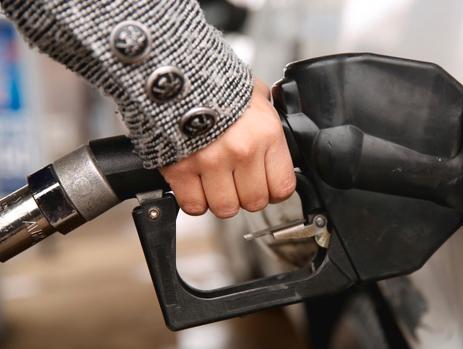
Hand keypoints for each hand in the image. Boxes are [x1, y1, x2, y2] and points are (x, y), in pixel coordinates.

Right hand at [159, 80, 295, 217]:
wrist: (173, 73)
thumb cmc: (215, 83)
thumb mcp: (254, 95)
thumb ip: (268, 119)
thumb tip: (279, 135)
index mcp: (266, 134)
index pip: (283, 187)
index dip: (274, 189)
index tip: (266, 184)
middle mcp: (242, 151)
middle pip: (254, 202)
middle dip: (246, 194)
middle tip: (237, 180)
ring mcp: (211, 162)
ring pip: (226, 208)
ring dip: (221, 199)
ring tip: (215, 181)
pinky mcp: (181, 169)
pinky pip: (194, 206)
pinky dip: (194, 200)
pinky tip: (195, 184)